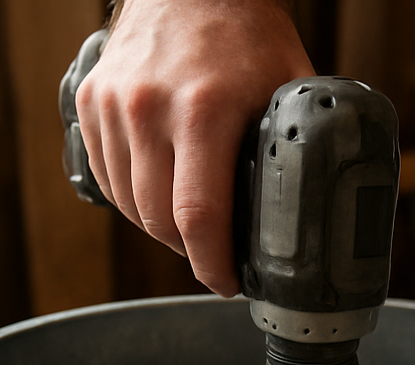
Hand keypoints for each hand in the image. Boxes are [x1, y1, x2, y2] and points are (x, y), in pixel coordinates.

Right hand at [75, 0, 312, 294]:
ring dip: (159, 231)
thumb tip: (323, 202)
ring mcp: (114, 105)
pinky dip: (132, 200)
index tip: (227, 282)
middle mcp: (150, 108)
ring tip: (190, 231)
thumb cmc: (245, 32)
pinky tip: (159, 199)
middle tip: (215, 259)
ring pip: (129, 205)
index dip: (212, 263)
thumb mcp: (288, 84)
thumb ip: (299, 142)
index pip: (198, 215)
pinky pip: (108, 176)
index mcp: (205, 109)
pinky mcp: (91, 102)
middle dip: (190, 253)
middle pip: (159, 220)